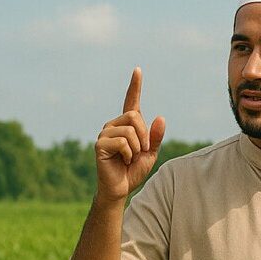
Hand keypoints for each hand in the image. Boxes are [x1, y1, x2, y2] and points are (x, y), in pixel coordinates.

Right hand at [95, 67, 165, 200]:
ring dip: (137, 147)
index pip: (131, 101)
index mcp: (127, 125)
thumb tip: (160, 117)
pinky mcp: (100, 144)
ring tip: (130, 158)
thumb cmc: (133, 171)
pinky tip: (123, 161)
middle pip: (135, 116)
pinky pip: (122, 142)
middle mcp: (114, 125)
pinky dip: (128, 154)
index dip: (135, 86)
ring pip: (130, 130)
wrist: (120, 189)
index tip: (138, 70)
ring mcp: (105, 133)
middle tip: (141, 151)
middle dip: (144, 136)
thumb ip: (155, 137)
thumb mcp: (150, 154)